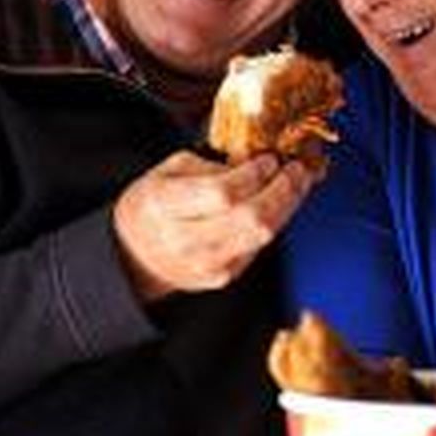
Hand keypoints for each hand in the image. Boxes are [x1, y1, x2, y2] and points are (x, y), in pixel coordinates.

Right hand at [113, 151, 319, 300]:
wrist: (135, 255)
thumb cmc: (153, 205)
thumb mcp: (168, 171)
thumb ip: (209, 164)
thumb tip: (254, 160)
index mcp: (164, 206)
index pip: (221, 193)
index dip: (253, 175)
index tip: (268, 159)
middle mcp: (185, 240)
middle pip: (251, 218)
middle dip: (283, 190)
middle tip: (296, 169)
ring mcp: (207, 264)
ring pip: (263, 235)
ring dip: (289, 205)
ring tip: (299, 182)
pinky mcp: (224, 277)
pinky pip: (260, 246)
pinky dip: (277, 221)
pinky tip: (284, 202)